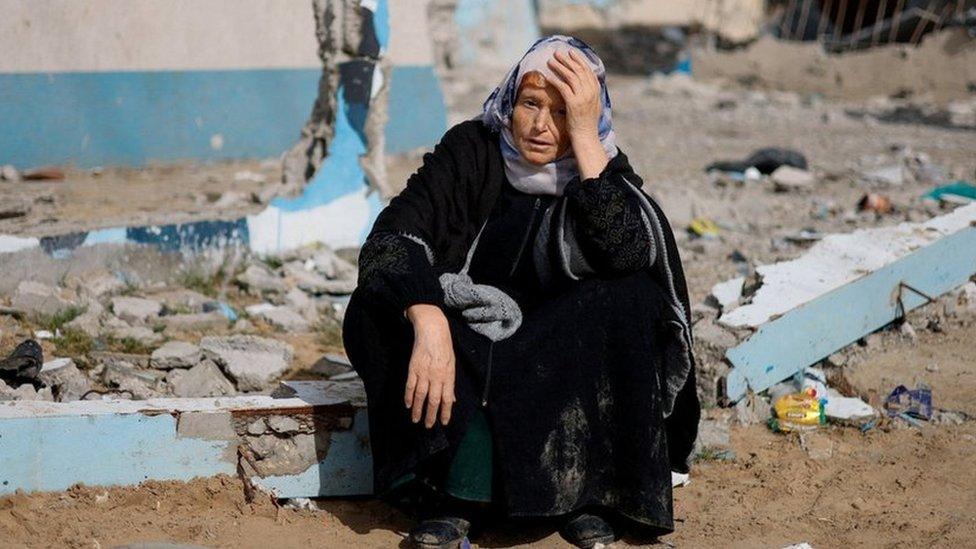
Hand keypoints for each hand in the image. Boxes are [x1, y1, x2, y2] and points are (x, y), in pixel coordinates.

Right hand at [404, 304, 455, 427]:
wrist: (433, 330)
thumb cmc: (444, 348)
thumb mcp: (452, 365)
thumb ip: (450, 384)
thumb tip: (452, 400)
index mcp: (448, 376)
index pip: (447, 398)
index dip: (445, 412)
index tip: (444, 422)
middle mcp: (437, 376)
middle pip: (433, 400)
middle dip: (431, 415)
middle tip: (428, 426)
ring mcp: (424, 372)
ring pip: (420, 395)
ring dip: (418, 409)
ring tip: (416, 419)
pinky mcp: (413, 368)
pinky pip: (410, 386)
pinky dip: (408, 396)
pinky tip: (408, 405)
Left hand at [546, 49, 600, 140]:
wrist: (586, 136)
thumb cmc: (586, 123)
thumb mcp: (593, 105)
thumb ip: (591, 93)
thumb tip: (587, 84)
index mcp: (596, 91)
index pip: (587, 70)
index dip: (578, 60)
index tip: (570, 52)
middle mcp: (591, 91)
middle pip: (578, 70)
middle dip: (567, 59)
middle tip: (557, 52)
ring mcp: (583, 97)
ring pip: (570, 76)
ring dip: (559, 66)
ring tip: (550, 61)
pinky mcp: (574, 103)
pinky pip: (563, 87)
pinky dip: (555, 80)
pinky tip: (548, 76)